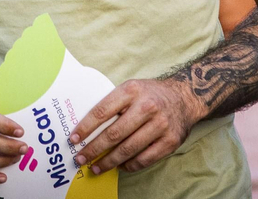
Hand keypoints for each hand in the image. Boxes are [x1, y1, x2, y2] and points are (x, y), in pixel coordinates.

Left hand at [69, 77, 199, 174]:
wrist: (184, 97)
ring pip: (128, 149)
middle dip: (94, 149)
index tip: (73, 139)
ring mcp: (160, 125)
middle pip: (114, 134)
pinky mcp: (170, 141)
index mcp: (132, 90)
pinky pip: (144, 159)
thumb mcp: (132, 89)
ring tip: (96, 167)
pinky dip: (129, 165)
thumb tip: (87, 127)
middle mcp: (147, 107)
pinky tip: (119, 166)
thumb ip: (113, 104)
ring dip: (109, 162)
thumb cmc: (150, 95)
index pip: (102, 111)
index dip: (85, 127)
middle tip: (81, 158)